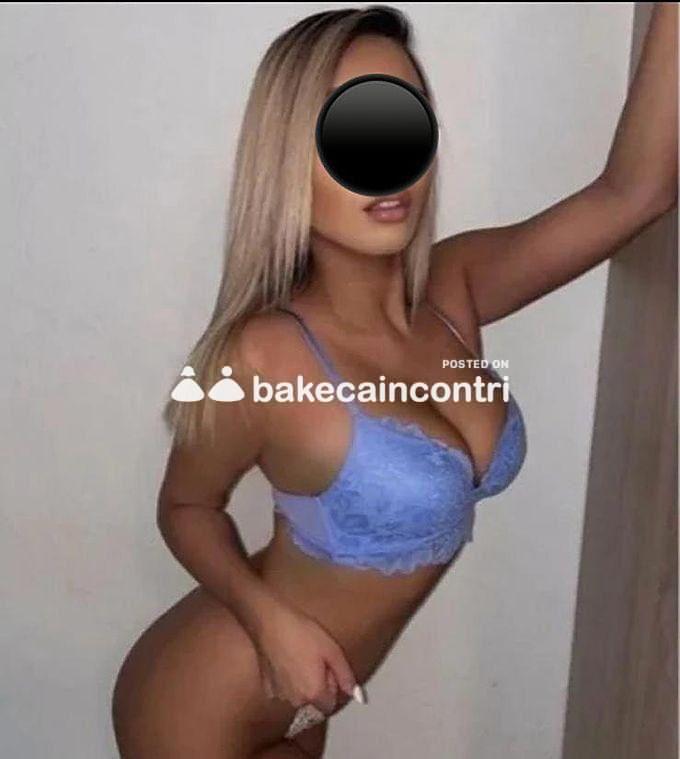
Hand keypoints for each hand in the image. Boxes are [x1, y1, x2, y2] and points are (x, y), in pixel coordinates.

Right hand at [252, 600, 357, 715]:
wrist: (269, 622)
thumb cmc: (301, 633)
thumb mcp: (332, 650)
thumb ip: (345, 675)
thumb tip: (356, 693)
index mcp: (313, 694)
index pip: (329, 704)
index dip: (332, 685)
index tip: (326, 667)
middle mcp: (295, 700)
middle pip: (313, 701)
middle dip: (317, 684)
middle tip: (314, 658)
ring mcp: (278, 695)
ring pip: (297, 695)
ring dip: (301, 682)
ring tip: (299, 655)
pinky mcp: (267, 686)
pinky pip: (283, 688)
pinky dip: (286, 679)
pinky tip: (286, 658)